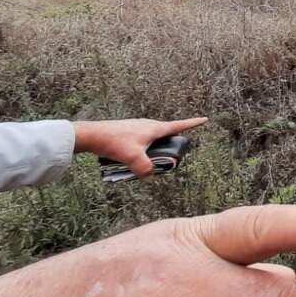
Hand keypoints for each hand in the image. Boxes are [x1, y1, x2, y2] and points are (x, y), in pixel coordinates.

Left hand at [72, 117, 208, 178]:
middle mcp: (148, 125)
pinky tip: (133, 157)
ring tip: (148, 160)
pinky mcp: (127, 131)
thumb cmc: (113, 142)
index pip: (179, 125)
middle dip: (172, 142)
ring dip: (155, 148)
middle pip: (166, 133)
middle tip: (172, 154)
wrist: (91, 134)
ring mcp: (137, 127)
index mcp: (154, 128)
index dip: (193, 124)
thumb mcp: (133, 158)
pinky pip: (141, 140)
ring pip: (153, 137)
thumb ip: (145, 169)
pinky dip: (143, 148)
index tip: (204, 119)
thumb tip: (150, 177)